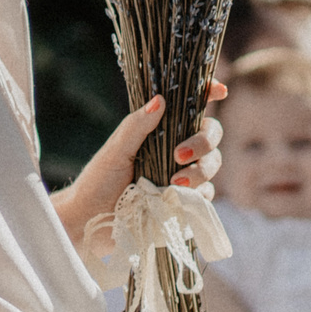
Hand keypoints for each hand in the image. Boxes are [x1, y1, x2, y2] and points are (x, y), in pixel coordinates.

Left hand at [53, 82, 229, 250]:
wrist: (91, 220)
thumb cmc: (98, 181)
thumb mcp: (115, 151)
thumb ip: (136, 126)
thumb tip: (160, 99)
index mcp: (159, 131)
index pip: (190, 108)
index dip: (208, 94)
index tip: (219, 91)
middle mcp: (175, 150)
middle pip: (210, 136)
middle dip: (204, 142)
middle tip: (179, 154)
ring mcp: (183, 175)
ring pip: (212, 164)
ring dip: (199, 170)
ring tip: (174, 181)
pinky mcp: (185, 201)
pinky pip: (206, 195)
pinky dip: (197, 194)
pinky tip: (177, 196)